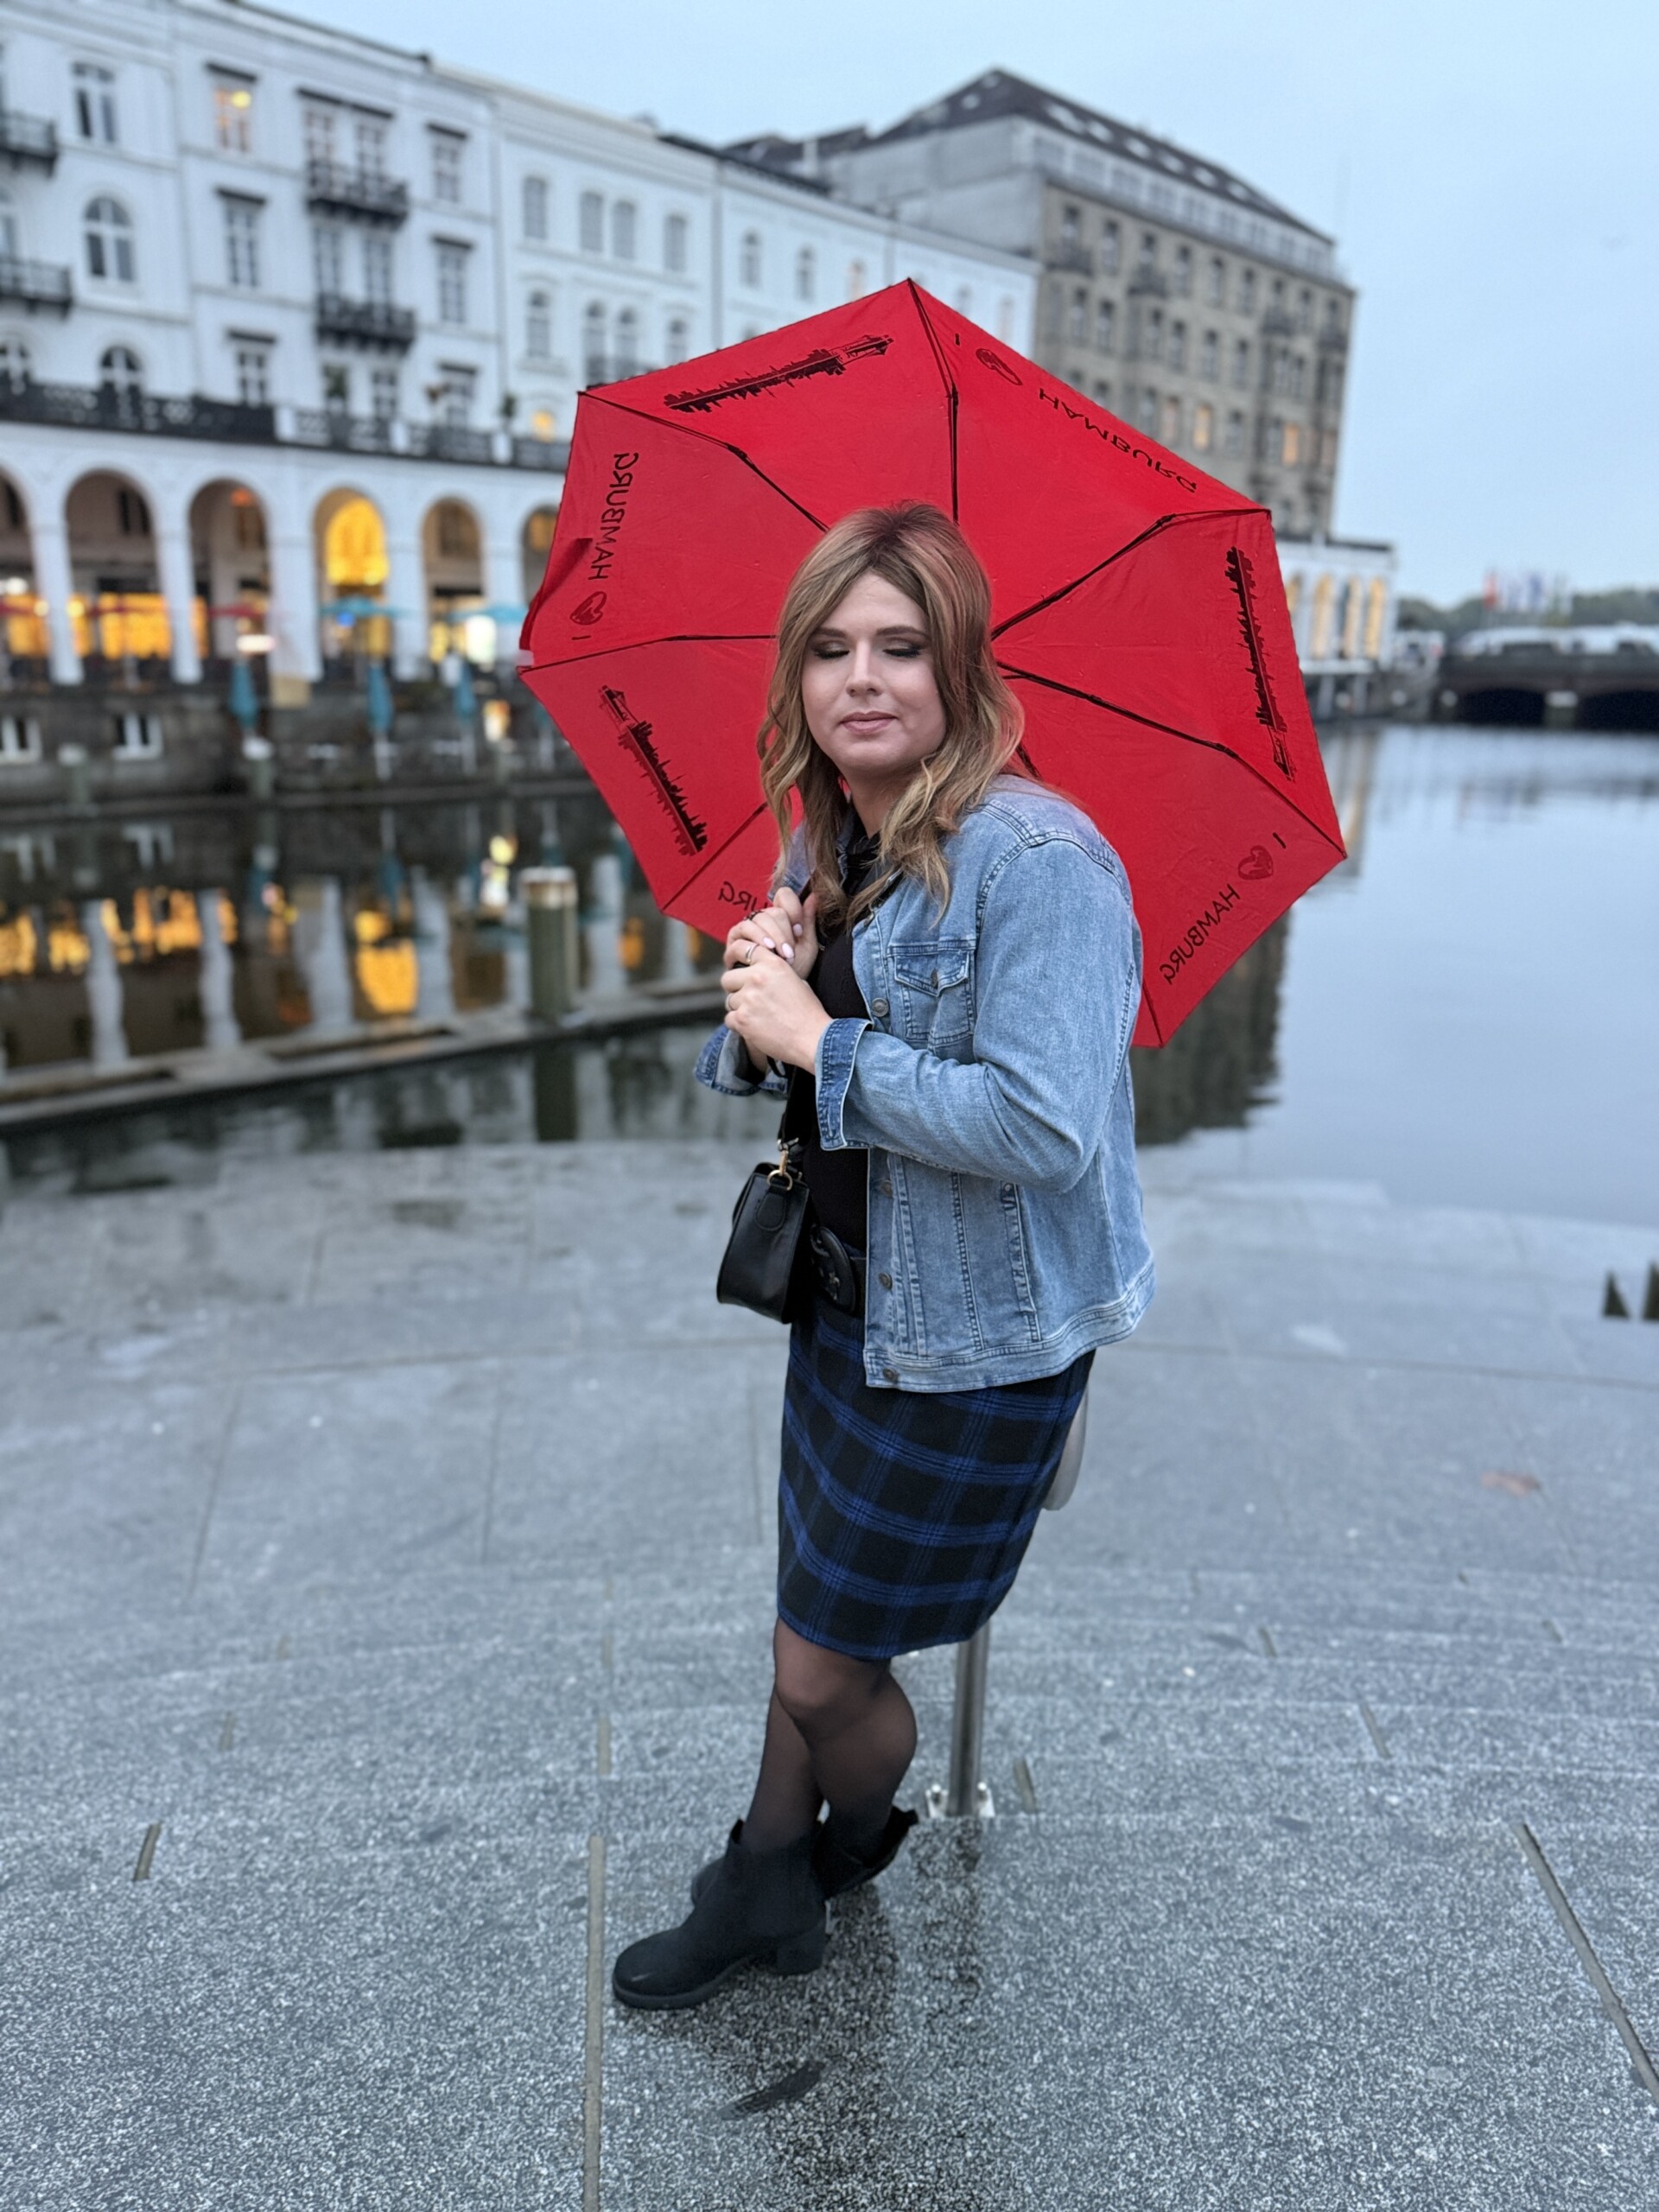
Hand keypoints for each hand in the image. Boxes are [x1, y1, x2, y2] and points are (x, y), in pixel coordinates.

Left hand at [722, 934, 831, 1072]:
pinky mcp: (742, 1019)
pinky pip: (729, 1019)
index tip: (738, 968)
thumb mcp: (795, 981)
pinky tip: (756, 1028)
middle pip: (728, 978)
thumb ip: (772, 973)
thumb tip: (755, 972)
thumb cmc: (808, 1012)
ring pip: (729, 1000)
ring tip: (760, 1017)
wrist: (812, 1038)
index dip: (736, 958)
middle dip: (735, 989)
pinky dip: (739, 1025)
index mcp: (772, 964)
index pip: (742, 949)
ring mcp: (748, 998)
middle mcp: (757, 977)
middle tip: (749, 1000)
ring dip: (739, 1009)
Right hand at [725, 888, 819, 979]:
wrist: (780, 994)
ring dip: (771, 936)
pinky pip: (740, 933)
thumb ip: (808, 922)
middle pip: (772, 912)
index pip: (783, 896)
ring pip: (756, 920)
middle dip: (783, 932)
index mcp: (780, 917)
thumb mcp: (806, 947)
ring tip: (780, 954)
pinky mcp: (733, 944)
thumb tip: (814, 895)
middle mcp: (761, 920)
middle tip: (790, 952)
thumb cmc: (794, 971)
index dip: (793, 910)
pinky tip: (765, 951)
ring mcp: (745, 931)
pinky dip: (755, 940)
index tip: (799, 932)